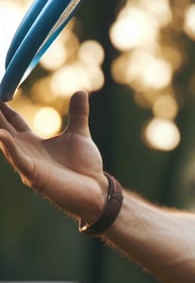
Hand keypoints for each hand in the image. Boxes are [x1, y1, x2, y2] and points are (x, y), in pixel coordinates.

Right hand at [0, 91, 107, 221]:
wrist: (97, 191)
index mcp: (33, 142)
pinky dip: (10, 148)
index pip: (12, 119)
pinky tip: (1, 135)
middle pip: (2, 128)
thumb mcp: (79, 135)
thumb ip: (78, 114)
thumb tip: (81, 92)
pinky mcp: (36, 176)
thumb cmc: (85, 167)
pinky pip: (19, 160)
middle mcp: (26, 151)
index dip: (2, 105)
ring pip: (5, 143)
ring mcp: (28, 164)